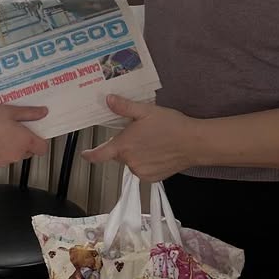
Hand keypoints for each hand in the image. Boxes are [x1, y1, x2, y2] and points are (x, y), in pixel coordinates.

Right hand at [0, 105, 49, 166]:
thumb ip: (29, 113)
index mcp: (25, 141)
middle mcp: (17, 154)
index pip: (43, 148)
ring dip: (12, 147)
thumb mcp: (10, 111)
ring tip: (1, 133)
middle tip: (14, 128)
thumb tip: (42, 112)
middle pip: (30, 151)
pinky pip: (4, 158)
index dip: (40, 140)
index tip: (34, 132)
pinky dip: (1, 151)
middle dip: (25, 142)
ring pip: (16, 155)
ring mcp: (6, 160)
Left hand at [83, 96, 199, 182]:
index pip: (99, 154)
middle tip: (141, 134)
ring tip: (153, 143)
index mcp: (124, 145)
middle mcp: (129, 161)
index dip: (90, 155)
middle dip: (125, 145)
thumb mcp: (146, 111)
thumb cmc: (171, 125)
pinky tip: (158, 153)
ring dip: (136, 154)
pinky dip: (146, 163)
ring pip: (131, 162)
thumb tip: (108, 100)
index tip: (85, 154)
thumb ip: (124, 107)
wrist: (193, 143)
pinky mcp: (151, 178)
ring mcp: (140, 172)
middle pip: (119, 154)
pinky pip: (142, 170)